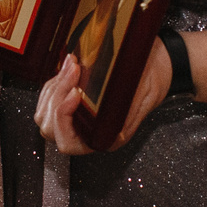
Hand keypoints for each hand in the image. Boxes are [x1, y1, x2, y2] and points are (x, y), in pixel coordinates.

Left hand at [33, 39, 171, 154]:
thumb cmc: (154, 78)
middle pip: (50, 128)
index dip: (65, 119)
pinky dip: (54, 81)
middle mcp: (87, 132)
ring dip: (53, 88)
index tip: (76, 92)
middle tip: (73, 71)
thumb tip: (117, 133)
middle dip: (56, 98)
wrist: (161, 63)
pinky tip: (69, 66)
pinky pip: (49, 97)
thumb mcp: (145, 94)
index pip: (67, 142)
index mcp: (103, 138)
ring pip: (45, 114)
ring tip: (72, 66)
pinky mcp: (73, 100)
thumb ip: (128, 114)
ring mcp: (78, 116)